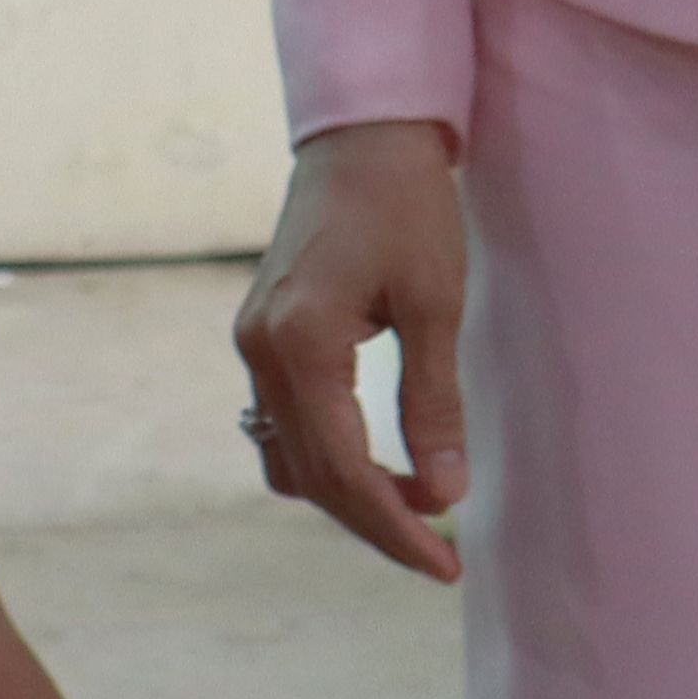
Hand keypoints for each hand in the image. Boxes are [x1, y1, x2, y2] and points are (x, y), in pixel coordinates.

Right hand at [234, 118, 468, 580]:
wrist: (361, 136)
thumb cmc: (406, 206)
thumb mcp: (434, 303)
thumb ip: (434, 402)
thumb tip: (444, 493)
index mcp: (300, 343)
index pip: (343, 469)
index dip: (394, 526)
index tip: (445, 562)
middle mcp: (260, 350)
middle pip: (310, 476)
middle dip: (375, 523)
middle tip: (440, 556)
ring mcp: (253, 343)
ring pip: (289, 457)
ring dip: (347, 497)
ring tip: (415, 515)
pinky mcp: (262, 335)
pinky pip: (283, 424)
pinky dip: (326, 459)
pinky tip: (376, 466)